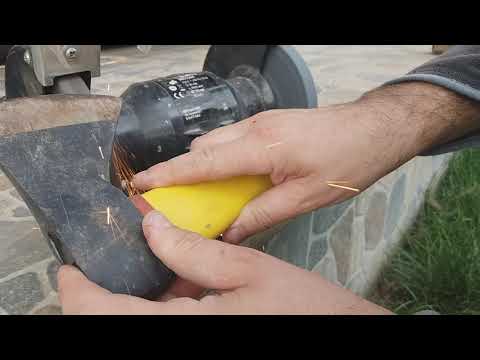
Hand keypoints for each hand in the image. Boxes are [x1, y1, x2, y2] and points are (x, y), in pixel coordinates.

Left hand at [58, 211, 390, 314]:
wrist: (336, 330)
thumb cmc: (301, 307)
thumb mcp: (247, 269)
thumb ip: (194, 250)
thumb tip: (152, 226)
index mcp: (184, 328)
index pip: (107, 316)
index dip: (78, 294)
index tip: (69, 268)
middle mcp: (181, 338)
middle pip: (119, 320)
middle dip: (104, 292)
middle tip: (110, 256)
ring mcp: (194, 339)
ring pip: (143, 320)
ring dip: (136, 296)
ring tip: (144, 257)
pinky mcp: (207, 335)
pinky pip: (167, 323)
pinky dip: (162, 304)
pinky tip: (177, 280)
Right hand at [134, 82, 478, 242]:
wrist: (375, 128)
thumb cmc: (347, 161)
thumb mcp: (305, 198)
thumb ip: (263, 214)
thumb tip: (231, 230)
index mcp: (262, 147)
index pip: (204, 162)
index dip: (170, 173)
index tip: (143, 182)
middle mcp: (256, 128)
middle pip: (204, 148)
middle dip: (183, 171)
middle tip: (177, 200)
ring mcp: (262, 121)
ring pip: (217, 142)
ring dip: (204, 166)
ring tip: (205, 195)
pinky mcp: (270, 123)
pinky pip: (233, 139)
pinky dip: (223, 159)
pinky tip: (234, 179)